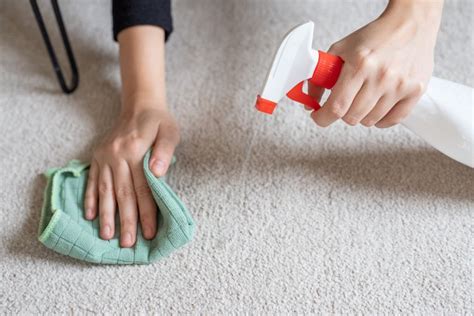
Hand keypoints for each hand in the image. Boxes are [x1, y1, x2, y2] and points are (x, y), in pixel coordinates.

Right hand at [83, 105, 179, 246]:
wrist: (139, 106)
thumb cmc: (159, 122)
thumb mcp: (170, 131)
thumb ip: (165, 151)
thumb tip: (159, 173)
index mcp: (135, 151)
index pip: (142, 189)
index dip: (147, 212)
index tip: (150, 232)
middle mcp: (116, 156)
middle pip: (122, 194)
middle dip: (126, 220)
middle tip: (128, 243)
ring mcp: (104, 157)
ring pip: (105, 191)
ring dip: (106, 215)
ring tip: (107, 236)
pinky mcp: (97, 156)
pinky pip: (92, 180)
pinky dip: (91, 198)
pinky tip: (90, 215)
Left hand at [309, 0, 442, 127]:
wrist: (410, 24)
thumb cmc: (374, 37)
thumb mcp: (340, 50)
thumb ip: (321, 76)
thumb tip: (310, 101)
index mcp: (360, 64)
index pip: (337, 106)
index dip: (323, 117)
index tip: (319, 117)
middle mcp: (381, 76)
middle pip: (352, 117)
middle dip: (342, 113)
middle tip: (343, 102)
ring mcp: (400, 85)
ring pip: (370, 121)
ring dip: (361, 115)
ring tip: (362, 99)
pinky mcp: (416, 91)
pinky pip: (392, 120)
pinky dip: (380, 120)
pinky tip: (377, 107)